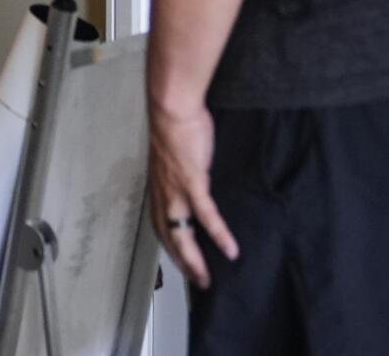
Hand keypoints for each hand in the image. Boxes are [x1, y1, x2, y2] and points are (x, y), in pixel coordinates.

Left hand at [148, 102, 238, 287]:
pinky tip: (230, 249)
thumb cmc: (176, 125)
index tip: (180, 262)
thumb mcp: (175, 155)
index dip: (169, 247)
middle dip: (181, 263)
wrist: (172, 107)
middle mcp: (162, 193)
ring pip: (182, 235)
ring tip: (206, 278)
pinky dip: (218, 234)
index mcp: (158, 187)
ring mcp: (176, 189)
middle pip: (169, 238)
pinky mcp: (192, 182)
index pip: (160, 226)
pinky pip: (206, 215)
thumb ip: (182, 173)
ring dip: (195, 260)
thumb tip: (194, 182)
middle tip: (196, 281)